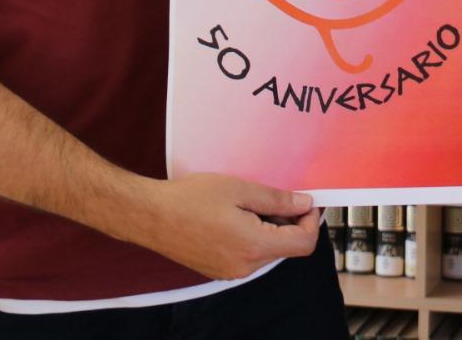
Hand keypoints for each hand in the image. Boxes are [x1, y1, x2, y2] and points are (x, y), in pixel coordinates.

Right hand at [137, 172, 320, 279]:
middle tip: (274, 196)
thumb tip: (305, 204)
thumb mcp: (240, 189)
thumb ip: (277, 200)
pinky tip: (235, 216)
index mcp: (253, 247)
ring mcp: (230, 271)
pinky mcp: (219, 269)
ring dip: (269, 229)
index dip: (312, 220)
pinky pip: (248, 255)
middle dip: (289, 222)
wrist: (150, 215)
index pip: (303, 243)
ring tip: (248, 204)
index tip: (308, 202)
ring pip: (267, 251)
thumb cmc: (189, 199)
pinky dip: (252, 236)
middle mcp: (244, 266)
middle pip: (286, 248)